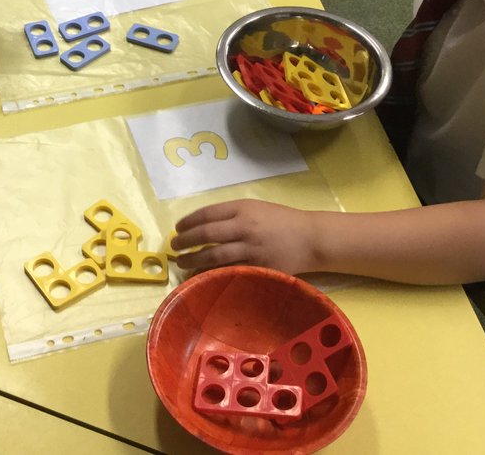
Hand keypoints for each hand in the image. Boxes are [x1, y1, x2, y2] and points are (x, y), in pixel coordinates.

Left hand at [172, 199, 316, 275]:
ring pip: (214, 257)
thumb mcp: (255, 207)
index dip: (188, 222)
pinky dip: (212, 275)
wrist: (311, 238)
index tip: (177, 229)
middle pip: (206, 235)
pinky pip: (229, 272)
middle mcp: (244, 227)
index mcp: (243, 208)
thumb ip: (230, 214)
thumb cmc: (280, 220)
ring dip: (193, 261)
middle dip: (185, 242)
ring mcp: (251, 250)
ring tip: (182, 263)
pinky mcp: (258, 268)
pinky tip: (201, 277)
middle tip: (174, 248)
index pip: (207, 214)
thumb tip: (200, 224)